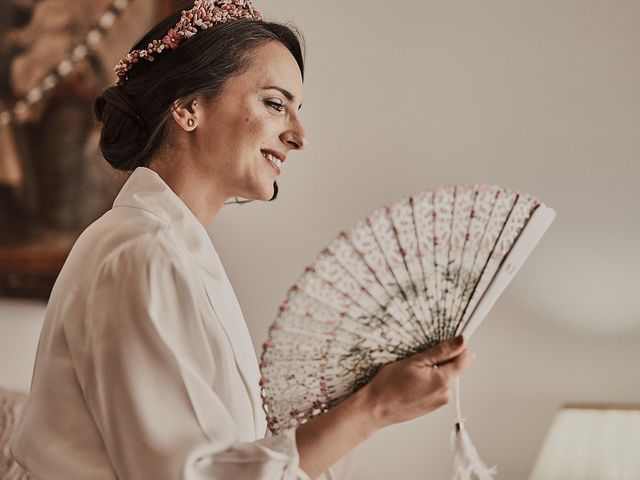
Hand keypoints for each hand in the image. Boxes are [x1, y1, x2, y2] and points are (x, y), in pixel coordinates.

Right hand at [358, 335, 474, 428]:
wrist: (375, 409)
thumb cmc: (389, 385)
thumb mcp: (415, 361)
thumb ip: (441, 351)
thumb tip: (461, 341)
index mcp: (444, 381)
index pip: (467, 359)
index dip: (459, 347)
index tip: (446, 342)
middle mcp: (446, 393)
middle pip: (457, 368)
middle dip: (444, 359)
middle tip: (422, 358)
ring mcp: (440, 401)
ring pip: (447, 377)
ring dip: (436, 370)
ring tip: (414, 371)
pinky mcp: (433, 406)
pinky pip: (438, 387)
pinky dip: (430, 380)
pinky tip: (413, 381)